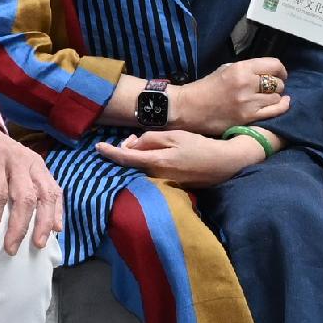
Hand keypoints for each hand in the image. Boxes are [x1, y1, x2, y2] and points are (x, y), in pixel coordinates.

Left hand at [0, 103, 60, 256]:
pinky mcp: (39, 165)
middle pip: (25, 196)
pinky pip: (54, 188)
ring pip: (46, 193)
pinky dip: (57, 208)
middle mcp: (18, 156)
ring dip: (45, 220)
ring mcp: (32, 160)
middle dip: (20, 226)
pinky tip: (56, 228)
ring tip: (39, 244)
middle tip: (11, 249)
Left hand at [101, 127, 273, 187]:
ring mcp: (162, 183)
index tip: (98, 147)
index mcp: (156, 162)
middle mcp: (156, 176)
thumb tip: (132, 144)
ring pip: (140, 169)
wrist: (224, 164)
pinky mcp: (169, 186)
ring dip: (137, 157)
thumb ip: (150, 139)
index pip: (125, 158)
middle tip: (133, 138)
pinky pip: (150, 174)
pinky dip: (146, 164)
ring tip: (142, 145)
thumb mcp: (174, 136)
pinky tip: (152, 157)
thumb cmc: (199, 146)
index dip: (110, 152)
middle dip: (126, 151)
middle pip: (131, 164)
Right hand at [169, 58, 290, 133]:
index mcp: (240, 68)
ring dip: (275, 98)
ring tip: (266, 99)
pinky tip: (279, 105)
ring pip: (277, 98)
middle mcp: (246, 84)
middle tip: (269, 89)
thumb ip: (248, 70)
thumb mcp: (226, 69)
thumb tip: (269, 73)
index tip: (279, 74)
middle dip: (277, 85)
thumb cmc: (207, 87)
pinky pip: (275, 112)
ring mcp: (248, 102)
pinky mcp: (248, 118)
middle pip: (278, 83)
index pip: (274, 65)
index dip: (280, 70)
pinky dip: (280, 107)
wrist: (188, 108)